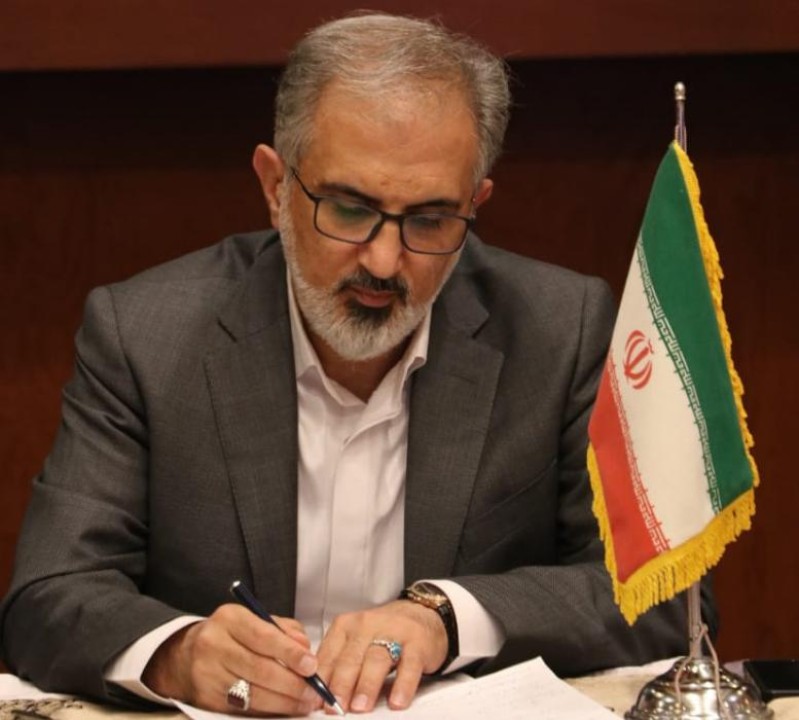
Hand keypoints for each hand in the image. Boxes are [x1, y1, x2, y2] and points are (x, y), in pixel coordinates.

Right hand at [142, 604, 320, 714]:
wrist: (186, 655)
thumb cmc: (231, 635)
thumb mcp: (255, 620)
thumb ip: (284, 630)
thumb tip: (305, 649)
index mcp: (230, 619)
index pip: (263, 636)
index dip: (290, 653)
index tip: (312, 666)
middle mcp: (214, 644)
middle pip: (259, 668)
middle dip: (292, 684)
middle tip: (314, 692)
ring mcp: (207, 674)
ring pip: (252, 693)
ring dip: (284, 702)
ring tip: (305, 703)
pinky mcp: (206, 700)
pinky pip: (243, 709)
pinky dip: (268, 711)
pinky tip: (284, 709)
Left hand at [316, 599, 447, 713]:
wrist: (420, 615)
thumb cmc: (382, 634)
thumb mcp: (355, 642)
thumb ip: (337, 664)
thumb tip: (317, 696)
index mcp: (346, 626)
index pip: (329, 655)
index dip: (321, 680)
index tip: (315, 702)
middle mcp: (367, 625)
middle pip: (351, 657)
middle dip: (341, 684)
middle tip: (335, 706)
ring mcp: (394, 632)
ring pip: (377, 659)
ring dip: (366, 685)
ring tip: (360, 707)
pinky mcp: (418, 643)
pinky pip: (409, 664)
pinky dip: (403, 685)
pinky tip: (397, 701)